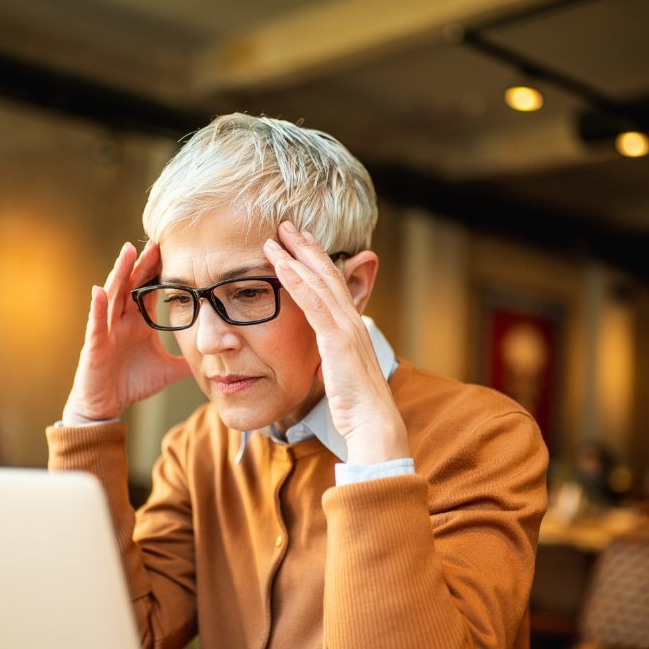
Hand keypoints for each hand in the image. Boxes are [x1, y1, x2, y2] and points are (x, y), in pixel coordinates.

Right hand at [62, 242, 191, 423]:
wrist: (108, 406)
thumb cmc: (133, 383)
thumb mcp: (168, 370)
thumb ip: (188, 360)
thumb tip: (216, 357)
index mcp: (139, 322)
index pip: (149, 289)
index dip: (158, 271)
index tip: (171, 250)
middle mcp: (122, 320)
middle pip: (132, 285)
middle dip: (142, 263)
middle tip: (156, 242)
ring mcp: (107, 330)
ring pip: (113, 296)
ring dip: (119, 273)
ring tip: (127, 252)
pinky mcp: (95, 345)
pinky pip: (96, 323)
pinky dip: (96, 307)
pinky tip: (98, 291)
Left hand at [264, 221, 409, 463]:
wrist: (373, 423)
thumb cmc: (357, 406)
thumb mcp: (341, 375)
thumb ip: (332, 360)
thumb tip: (322, 360)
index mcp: (351, 328)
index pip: (333, 285)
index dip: (316, 261)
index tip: (300, 242)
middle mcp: (351, 321)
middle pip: (326, 274)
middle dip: (305, 248)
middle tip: (286, 226)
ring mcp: (346, 329)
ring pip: (318, 283)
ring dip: (295, 258)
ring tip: (275, 238)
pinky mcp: (337, 340)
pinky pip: (314, 305)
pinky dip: (297, 282)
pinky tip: (282, 267)